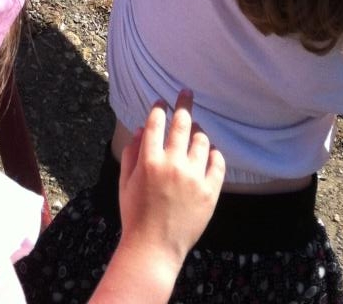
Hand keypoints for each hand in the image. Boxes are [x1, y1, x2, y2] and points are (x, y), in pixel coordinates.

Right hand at [118, 91, 224, 273]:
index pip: (156, 123)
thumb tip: (141, 128)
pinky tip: (209, 153)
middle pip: (182, 124)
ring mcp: (194, 178)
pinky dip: (214, 154)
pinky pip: (218, 163)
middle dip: (183, 103)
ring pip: (202, 140)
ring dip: (197, 132)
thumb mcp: (125, 182)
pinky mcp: (210, 192)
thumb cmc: (135, 215)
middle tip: (186, 92)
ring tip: (195, 132)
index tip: (161, 102)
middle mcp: (173, 165)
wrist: (154, 248)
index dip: (159, 109)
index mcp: (149, 161)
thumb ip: (131, 153)